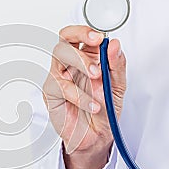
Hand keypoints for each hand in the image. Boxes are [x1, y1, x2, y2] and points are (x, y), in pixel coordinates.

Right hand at [42, 25, 126, 168]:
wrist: (96, 137)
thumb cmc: (104, 110)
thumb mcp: (117, 86)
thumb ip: (116, 65)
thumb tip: (114, 44)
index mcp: (85, 59)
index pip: (79, 35)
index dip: (86, 31)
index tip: (100, 37)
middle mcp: (69, 65)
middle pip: (64, 38)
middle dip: (80, 36)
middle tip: (96, 43)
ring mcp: (58, 77)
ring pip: (59, 55)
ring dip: (80, 61)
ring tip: (96, 76)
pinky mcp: (51, 93)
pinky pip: (60, 85)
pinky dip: (79, 95)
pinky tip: (92, 104)